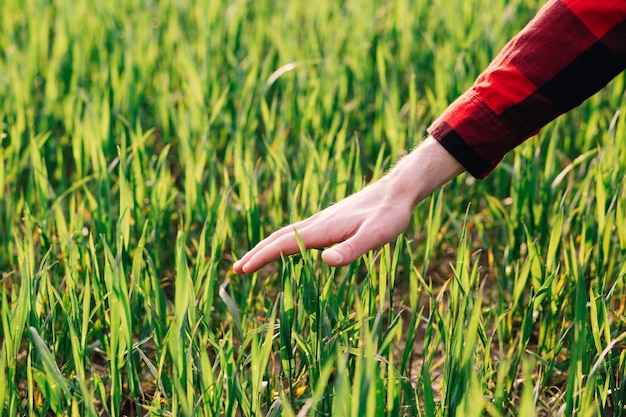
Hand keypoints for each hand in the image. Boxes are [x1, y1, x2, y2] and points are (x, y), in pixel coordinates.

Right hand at [233, 137, 463, 272]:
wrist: (398, 190)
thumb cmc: (390, 215)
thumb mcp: (376, 236)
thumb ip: (352, 249)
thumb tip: (325, 261)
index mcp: (323, 229)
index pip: (284, 244)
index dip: (262, 257)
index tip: (242, 269)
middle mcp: (318, 223)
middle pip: (278, 237)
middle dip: (257, 253)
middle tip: (236, 269)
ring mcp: (323, 220)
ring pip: (286, 233)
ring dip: (267, 246)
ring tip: (253, 260)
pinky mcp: (330, 220)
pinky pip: (298, 231)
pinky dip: (283, 241)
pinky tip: (286, 247)